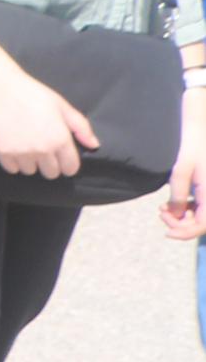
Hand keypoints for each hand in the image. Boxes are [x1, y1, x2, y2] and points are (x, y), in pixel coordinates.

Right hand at [0, 71, 100, 178]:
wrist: (0, 87)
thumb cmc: (33, 94)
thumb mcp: (62, 106)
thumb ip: (81, 127)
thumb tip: (94, 145)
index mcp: (60, 139)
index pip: (70, 168)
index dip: (67, 165)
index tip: (61, 158)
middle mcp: (43, 149)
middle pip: (51, 173)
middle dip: (49, 164)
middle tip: (42, 150)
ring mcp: (22, 152)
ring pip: (30, 171)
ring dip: (30, 163)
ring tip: (26, 148)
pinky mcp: (3, 152)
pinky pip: (12, 169)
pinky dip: (13, 163)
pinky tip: (14, 148)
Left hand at [169, 94, 205, 238]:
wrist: (203, 129)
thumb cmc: (195, 148)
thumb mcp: (181, 172)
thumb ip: (178, 196)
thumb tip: (176, 216)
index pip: (203, 226)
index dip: (185, 233)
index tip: (166, 231)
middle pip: (202, 223)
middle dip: (180, 222)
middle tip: (161, 212)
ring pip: (202, 216)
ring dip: (182, 216)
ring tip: (163, 208)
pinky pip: (203, 206)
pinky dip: (188, 208)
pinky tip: (171, 203)